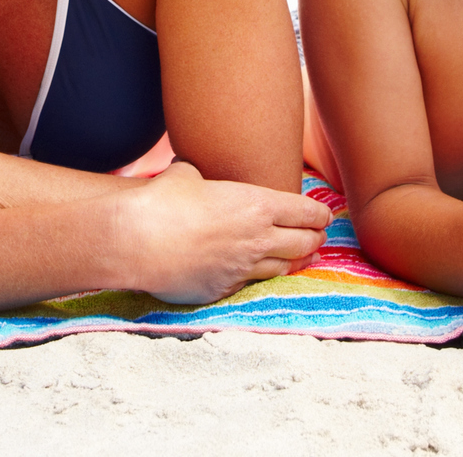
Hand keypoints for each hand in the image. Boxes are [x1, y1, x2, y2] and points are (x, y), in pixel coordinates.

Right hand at [103, 161, 330, 303]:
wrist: (138, 241)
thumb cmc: (162, 201)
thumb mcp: (185, 174)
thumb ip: (197, 175)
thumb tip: (188, 173)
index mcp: (256, 204)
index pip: (305, 211)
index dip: (319, 214)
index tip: (324, 215)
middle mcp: (258, 238)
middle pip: (304, 242)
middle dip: (316, 238)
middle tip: (320, 236)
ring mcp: (243, 267)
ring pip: (284, 267)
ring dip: (300, 261)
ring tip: (309, 258)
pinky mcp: (224, 289)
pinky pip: (253, 284)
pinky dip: (263, 277)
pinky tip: (266, 275)